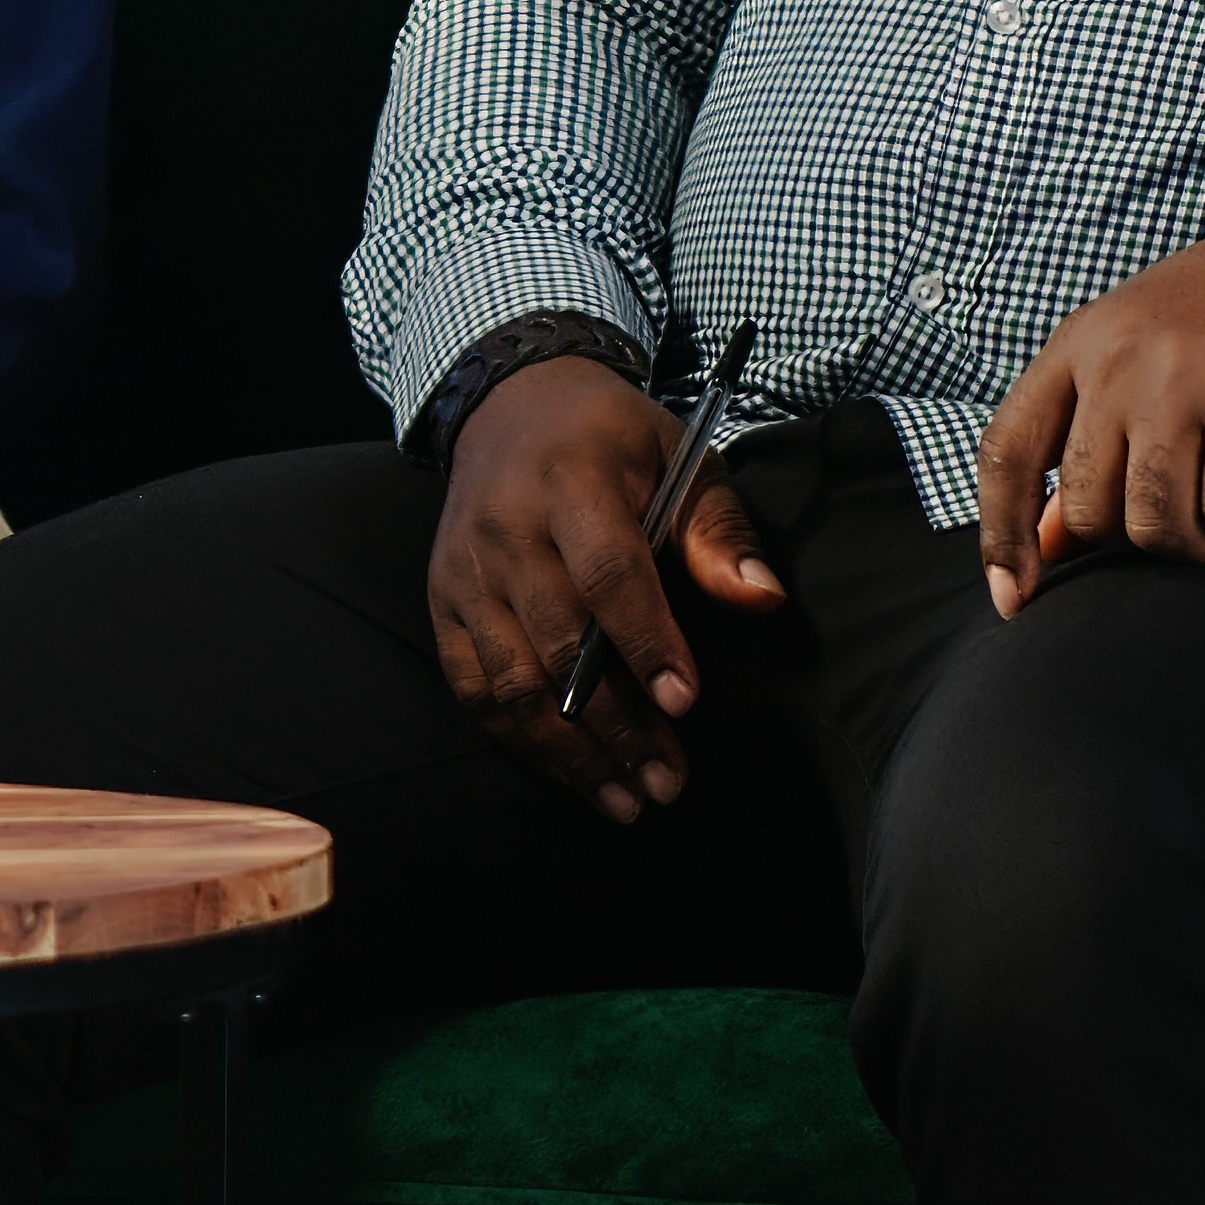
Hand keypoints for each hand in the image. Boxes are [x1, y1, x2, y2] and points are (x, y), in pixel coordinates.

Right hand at [426, 356, 783, 821]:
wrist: (507, 404)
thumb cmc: (610, 439)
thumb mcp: (678, 456)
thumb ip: (717, 530)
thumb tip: (762, 599)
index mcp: (570, 482)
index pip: (608, 573)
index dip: (646, 642)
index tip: (685, 704)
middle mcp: (506, 529)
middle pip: (559, 643)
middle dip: (617, 725)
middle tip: (668, 783)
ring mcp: (465, 571)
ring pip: (511, 681)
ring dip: (569, 753)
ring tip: (626, 801)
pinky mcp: (442, 600)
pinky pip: (473, 687)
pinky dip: (518, 740)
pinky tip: (569, 773)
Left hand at [973, 176, 1204, 616]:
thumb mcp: (1152, 350)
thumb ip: (1096, 435)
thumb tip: (1047, 545)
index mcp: (1081, 340)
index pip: (1006, 451)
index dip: (999, 534)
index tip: (1012, 601)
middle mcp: (1119, 359)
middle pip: (1089, 508)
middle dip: (1142, 538)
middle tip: (1200, 511)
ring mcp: (1184, 380)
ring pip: (1156, 524)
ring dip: (1204, 543)